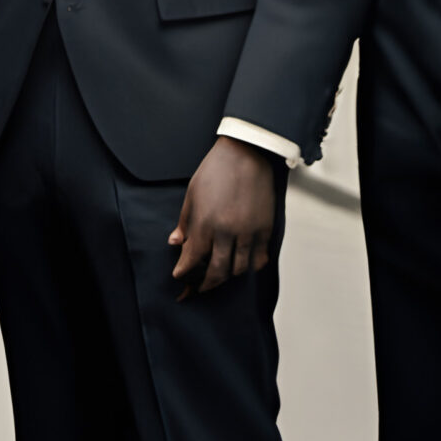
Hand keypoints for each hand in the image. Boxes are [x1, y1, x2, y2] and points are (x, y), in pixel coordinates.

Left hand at [168, 136, 282, 299]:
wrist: (246, 153)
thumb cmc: (216, 170)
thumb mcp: (192, 194)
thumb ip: (184, 222)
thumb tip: (175, 242)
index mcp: (205, 223)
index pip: (192, 258)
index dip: (184, 271)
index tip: (179, 276)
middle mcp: (227, 231)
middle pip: (216, 271)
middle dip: (205, 283)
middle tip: (198, 287)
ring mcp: (248, 232)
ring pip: (239, 269)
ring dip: (227, 277)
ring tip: (220, 276)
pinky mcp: (265, 229)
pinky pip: (259, 259)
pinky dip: (250, 266)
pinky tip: (243, 266)